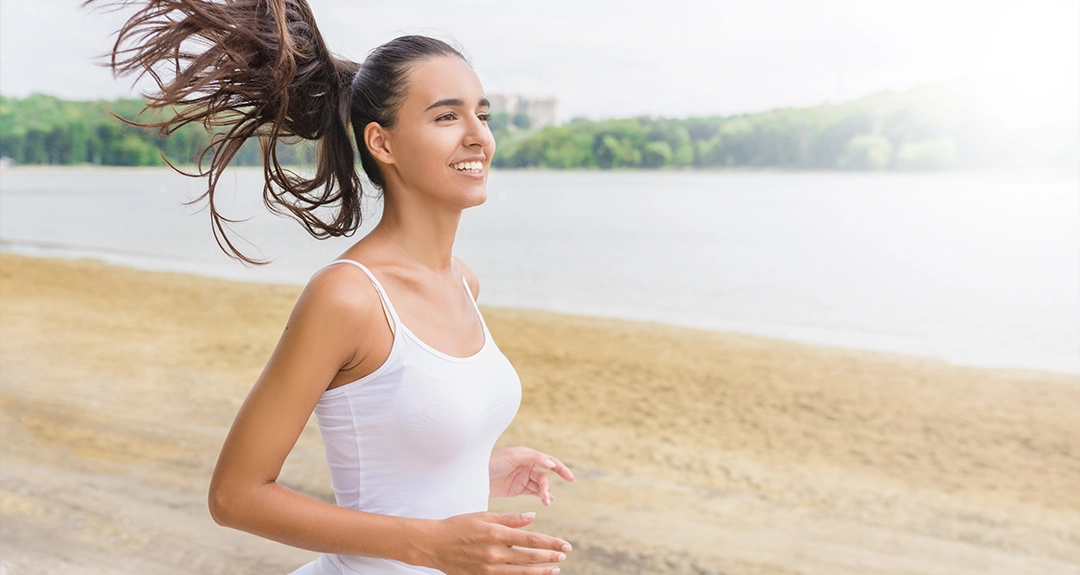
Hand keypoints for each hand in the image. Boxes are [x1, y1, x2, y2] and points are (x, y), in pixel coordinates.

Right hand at [419, 512, 570, 574]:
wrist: (433, 544)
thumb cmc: (458, 526)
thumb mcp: (484, 516)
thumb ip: (509, 518)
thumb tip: (532, 517)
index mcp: (496, 534)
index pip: (531, 540)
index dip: (551, 543)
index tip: (565, 545)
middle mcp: (495, 553)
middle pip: (530, 557)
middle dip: (550, 557)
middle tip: (564, 556)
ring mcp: (489, 568)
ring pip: (522, 572)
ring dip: (541, 571)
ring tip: (555, 569)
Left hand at [489, 447, 574, 505]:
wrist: (474, 475)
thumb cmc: (493, 461)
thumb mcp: (514, 456)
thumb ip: (534, 458)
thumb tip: (552, 463)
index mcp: (527, 455)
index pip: (548, 460)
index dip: (560, 468)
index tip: (570, 478)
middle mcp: (527, 465)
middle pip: (544, 476)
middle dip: (547, 487)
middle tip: (545, 497)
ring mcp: (523, 477)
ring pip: (540, 485)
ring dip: (545, 493)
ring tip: (546, 502)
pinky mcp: (517, 488)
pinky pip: (533, 492)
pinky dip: (541, 496)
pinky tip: (547, 501)